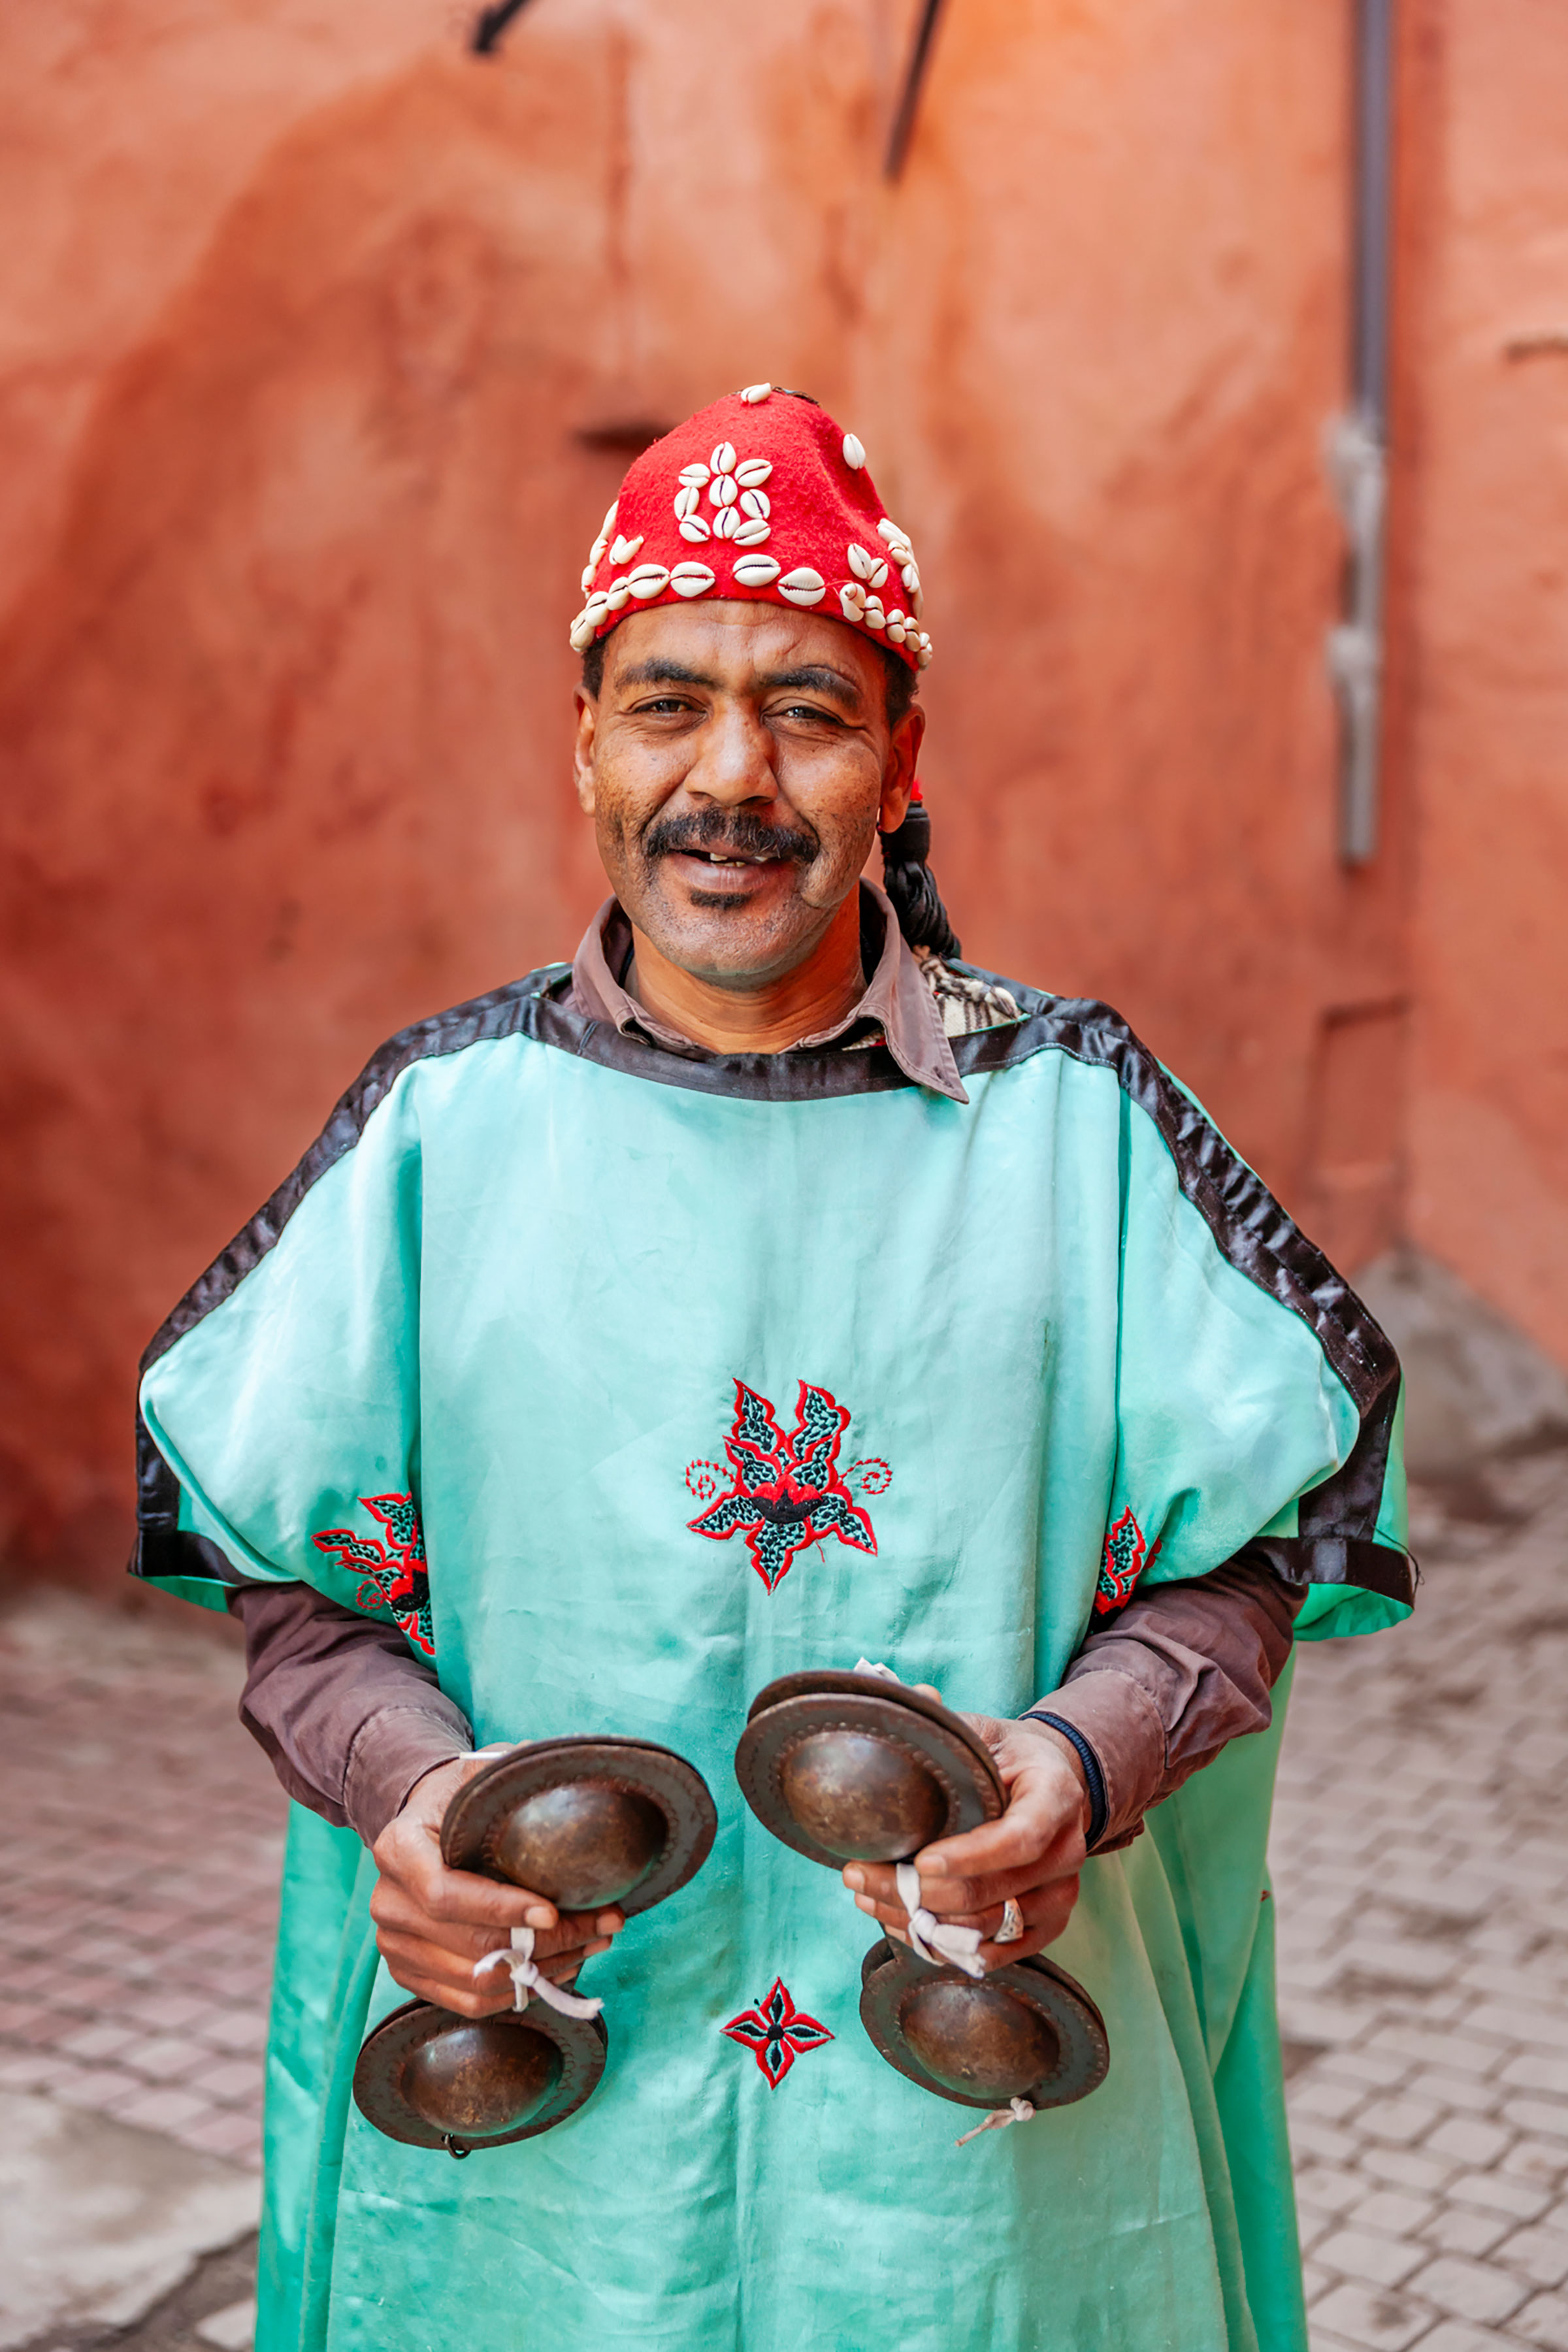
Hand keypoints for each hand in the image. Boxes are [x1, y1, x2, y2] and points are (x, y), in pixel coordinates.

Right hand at [369, 1755, 625, 2016]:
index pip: (446, 1894)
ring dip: (543, 1969)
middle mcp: (388, 1902)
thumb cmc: (457, 1797)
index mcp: (398, 1848)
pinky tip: (558, 1965)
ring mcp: (394, 1945)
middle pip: (471, 1943)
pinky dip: (518, 1990)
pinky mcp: (410, 1973)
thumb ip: (512, 1770)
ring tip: (592, 1944)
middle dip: (547, 1942)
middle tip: (604, 1926)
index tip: (553, 1911)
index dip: (501, 1909)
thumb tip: (565, 1773)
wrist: (422, 1824)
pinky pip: (469, 2000)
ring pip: (476, 1980)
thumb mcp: (479, 1772)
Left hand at [842, 1699, 1090, 1972]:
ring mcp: (1060, 1898)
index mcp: (1057, 1797)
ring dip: (919, 1922)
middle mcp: (1067, 1854)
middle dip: (917, 1892)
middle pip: (992, 1892)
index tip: (918, 1860)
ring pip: (985, 1929)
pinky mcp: (1046, 1929)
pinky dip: (943, 1946)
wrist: (1053, 1789)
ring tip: (867, 1897)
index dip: (969, 1856)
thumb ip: (950, 1720)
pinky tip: (900, 1923)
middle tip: (859, 1874)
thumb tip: (914, 1695)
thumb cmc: (1010, 1759)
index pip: (1018, 1839)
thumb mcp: (986, 1730)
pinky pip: (993, 1954)